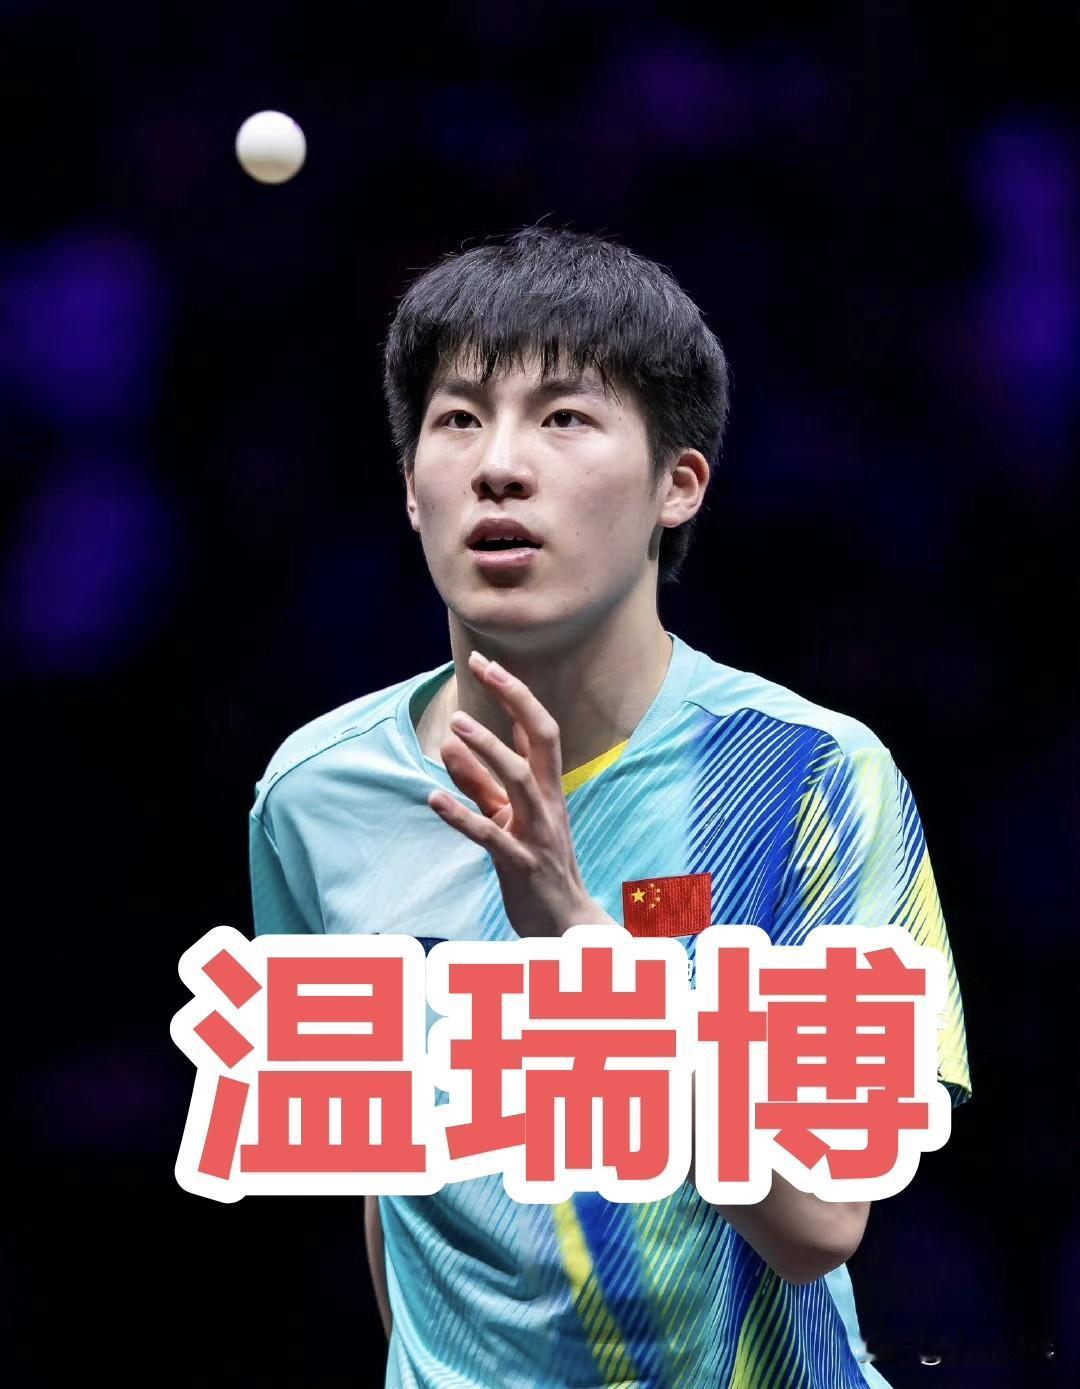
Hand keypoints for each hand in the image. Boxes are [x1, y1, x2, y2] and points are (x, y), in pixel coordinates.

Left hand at [427, 650, 613, 937]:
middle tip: (482, 668)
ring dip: (488, 750)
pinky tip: (433, 800)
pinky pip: (489, 836)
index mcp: (548, 787)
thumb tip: (452, 744)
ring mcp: (538, 833)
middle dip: (514, 700)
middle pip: (542, 739)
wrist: (564, 924)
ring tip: (457, 726)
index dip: (514, 692)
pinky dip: (461, 816)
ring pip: (519, 781)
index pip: (539, 728)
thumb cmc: (535, 863)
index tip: (484, 662)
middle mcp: (549, 803)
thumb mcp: (507, 816)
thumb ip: (479, 781)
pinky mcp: (520, 865)